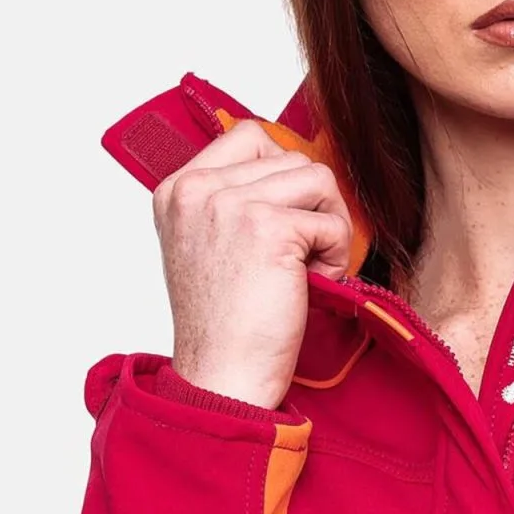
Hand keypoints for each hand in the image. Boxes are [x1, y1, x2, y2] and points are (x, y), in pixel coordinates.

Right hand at [153, 117, 354, 409]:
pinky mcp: (268, 227)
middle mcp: (197, 189)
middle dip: (311, 203)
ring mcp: (230, 204)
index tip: (287, 220)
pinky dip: (337, 255)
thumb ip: (232, 201)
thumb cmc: (224, 325)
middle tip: (305, 251)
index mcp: (176, 190)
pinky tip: (315, 284)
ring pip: (316, 177)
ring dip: (328, 224)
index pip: (250, 137)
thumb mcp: (209, 246)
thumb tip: (289, 167)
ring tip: (312, 266)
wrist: (222, 376)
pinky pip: (331, 221)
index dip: (284, 174)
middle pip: (290, 155)